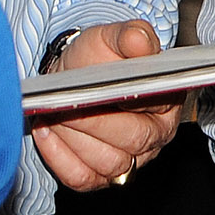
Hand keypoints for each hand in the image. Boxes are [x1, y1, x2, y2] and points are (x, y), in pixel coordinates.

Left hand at [31, 21, 178, 190]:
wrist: (72, 77)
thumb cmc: (97, 59)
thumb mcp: (112, 37)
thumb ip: (130, 35)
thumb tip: (140, 41)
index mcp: (167, 99)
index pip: (155, 106)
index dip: (125, 101)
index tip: (95, 88)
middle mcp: (156, 136)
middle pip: (132, 141)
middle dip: (93, 122)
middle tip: (64, 103)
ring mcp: (131, 160)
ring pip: (108, 164)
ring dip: (75, 139)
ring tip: (53, 114)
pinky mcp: (101, 177)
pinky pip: (82, 178)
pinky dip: (60, 157)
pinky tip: (47, 132)